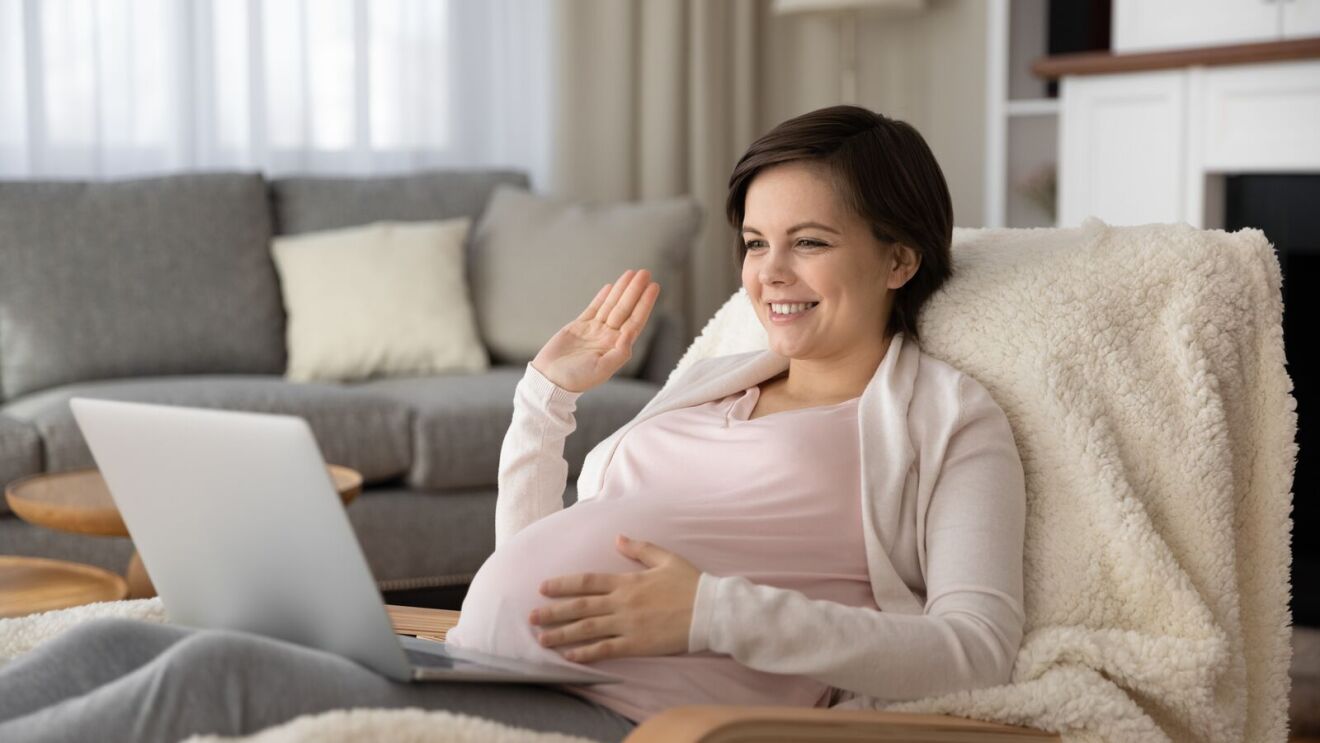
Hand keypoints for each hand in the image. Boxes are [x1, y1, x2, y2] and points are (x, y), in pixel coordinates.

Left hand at [529, 535, 699, 662]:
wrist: (710, 611)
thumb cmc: (690, 584)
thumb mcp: (666, 558)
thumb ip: (640, 548)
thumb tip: (618, 537)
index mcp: (627, 581)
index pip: (587, 581)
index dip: (563, 585)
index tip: (542, 588)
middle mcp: (622, 602)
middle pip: (579, 607)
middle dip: (553, 611)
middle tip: (530, 617)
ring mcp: (628, 624)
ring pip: (587, 629)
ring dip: (562, 634)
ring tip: (541, 639)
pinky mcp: (636, 644)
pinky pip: (605, 649)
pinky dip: (585, 653)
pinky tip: (569, 657)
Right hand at [531, 269, 659, 392]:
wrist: (549, 379)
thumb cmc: (575, 379)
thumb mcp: (602, 370)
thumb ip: (619, 353)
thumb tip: (631, 333)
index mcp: (616, 347)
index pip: (635, 321)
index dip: (645, 303)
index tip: (653, 286)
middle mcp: (608, 337)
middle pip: (625, 309)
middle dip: (635, 290)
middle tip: (645, 272)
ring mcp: (594, 330)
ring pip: (611, 305)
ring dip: (622, 289)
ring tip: (632, 273)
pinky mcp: (579, 327)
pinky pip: (594, 308)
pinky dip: (603, 297)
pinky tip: (611, 286)